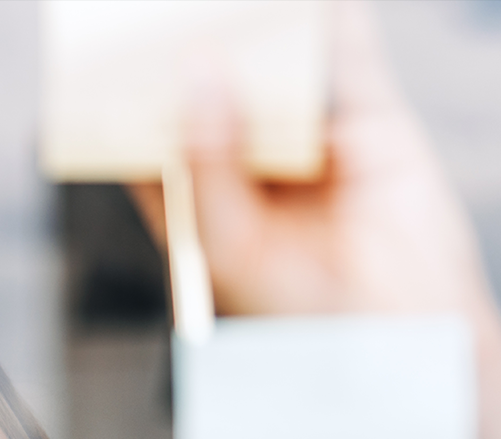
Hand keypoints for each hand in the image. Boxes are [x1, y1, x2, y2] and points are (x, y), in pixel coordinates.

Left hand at [129, 1, 500, 438]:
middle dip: (186, 42)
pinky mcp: (368, 121)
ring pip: (274, 61)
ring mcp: (308, 135)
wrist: (406, 343)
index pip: (148, 132)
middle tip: (151, 6)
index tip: (94, 49)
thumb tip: (196, 72)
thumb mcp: (232, 245)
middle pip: (207, 84)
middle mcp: (247, 159)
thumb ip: (209, 160)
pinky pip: (345, 56)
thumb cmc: (303, 314)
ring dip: (254, 19)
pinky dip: (327, 18)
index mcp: (197, 196)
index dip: (123, 91)